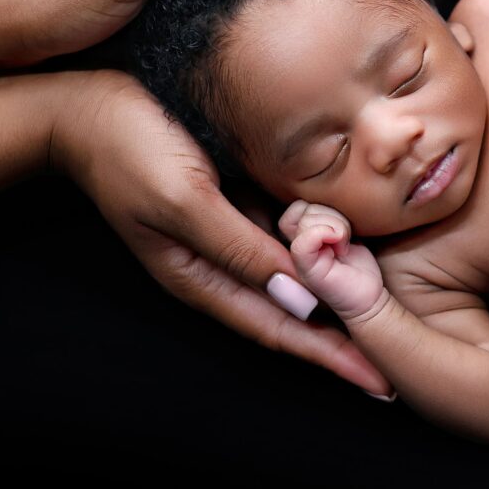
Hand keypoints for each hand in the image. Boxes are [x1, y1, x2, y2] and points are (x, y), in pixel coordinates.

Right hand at [49, 71, 393, 398]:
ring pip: (294, 276)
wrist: (89, 103)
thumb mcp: (185, 201)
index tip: (381, 385)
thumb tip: (299, 298)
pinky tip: (358, 250)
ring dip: (337, 295)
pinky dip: (322, 248)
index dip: (331, 357)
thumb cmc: (130, 148)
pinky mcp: (235, 201)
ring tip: (389, 316)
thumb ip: (239, 250)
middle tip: (398, 364)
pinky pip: (287, 235)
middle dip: (343, 340)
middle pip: (293, 314)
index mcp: (202, 278)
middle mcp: (220, 265)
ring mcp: (229, 233)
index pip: (280, 330)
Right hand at [278, 200, 386, 323]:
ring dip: (335, 225)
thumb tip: (326, 193)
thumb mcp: (340, 227)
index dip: (320, 207)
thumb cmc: (355, 261)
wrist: (367, 295)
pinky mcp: (305, 269)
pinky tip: (341, 248)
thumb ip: (324, 214)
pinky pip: (304, 240)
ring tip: (343, 245)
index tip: (339, 227)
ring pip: (306, 218)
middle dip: (332, 215)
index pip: (297, 204)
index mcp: (297, 233)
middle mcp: (291, 243)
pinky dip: (328, 234)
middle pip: (302, 206)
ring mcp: (296, 256)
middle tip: (344, 237)